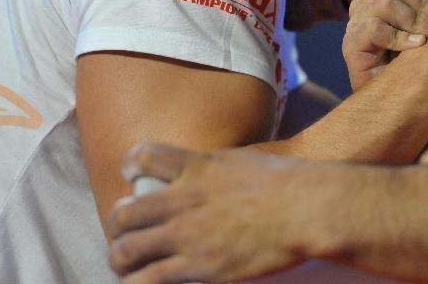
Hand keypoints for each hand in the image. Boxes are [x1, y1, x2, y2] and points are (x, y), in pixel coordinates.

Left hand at [109, 143, 330, 282]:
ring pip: (126, 251)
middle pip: (124, 212)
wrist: (308, 209)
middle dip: (119, 225)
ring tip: (128, 265)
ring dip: (121, 259)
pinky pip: (149, 281)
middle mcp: (183, 200)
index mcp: (198, 166)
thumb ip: (221, 168)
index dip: (131, 165)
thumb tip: (219, 174)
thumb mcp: (246, 161)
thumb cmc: (289, 183)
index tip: (132, 176)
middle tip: (127, 233)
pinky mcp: (198, 268)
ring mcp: (187, 235)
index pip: (144, 156)